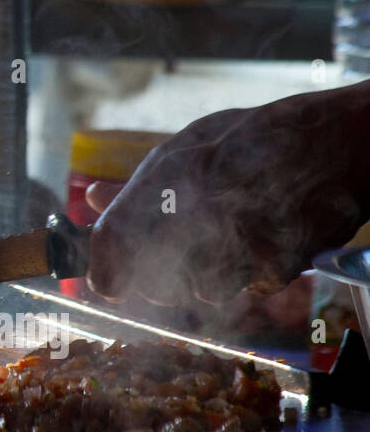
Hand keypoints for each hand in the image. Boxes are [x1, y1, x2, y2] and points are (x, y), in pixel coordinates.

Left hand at [83, 83, 369, 306]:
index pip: (111, 244)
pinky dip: (254, 275)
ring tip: (229, 241)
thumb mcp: (188, 147)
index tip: (107, 284)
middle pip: (154, 285)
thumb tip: (91, 199)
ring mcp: (236, 241)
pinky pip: (250, 289)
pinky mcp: (276, 264)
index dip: (104, 273)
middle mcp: (196, 209)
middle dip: (158, 282)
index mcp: (166, 175)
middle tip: (178, 260)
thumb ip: (137, 184)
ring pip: (202, 291)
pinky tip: (264, 242)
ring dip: (210, 278)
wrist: (338, 141)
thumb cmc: (255, 140)